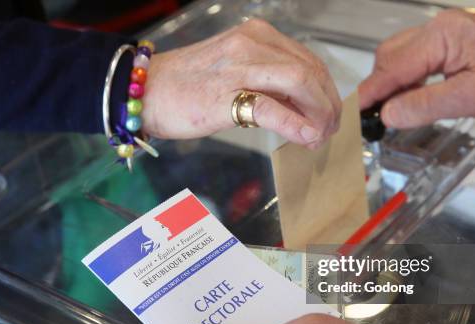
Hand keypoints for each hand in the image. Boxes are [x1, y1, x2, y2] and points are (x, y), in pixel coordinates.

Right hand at [142, 19, 340, 148]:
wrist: (146, 90)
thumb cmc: (188, 85)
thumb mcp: (236, 73)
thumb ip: (268, 85)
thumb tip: (301, 110)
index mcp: (256, 36)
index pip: (308, 60)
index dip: (326, 90)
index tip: (328, 113)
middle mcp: (252, 44)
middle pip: (310, 71)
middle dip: (328, 104)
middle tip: (329, 128)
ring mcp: (239, 66)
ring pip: (299, 83)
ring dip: (319, 113)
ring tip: (320, 135)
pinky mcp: (226, 94)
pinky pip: (272, 108)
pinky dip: (296, 124)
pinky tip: (306, 137)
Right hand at [359, 9, 474, 128]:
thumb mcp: (472, 98)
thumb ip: (425, 105)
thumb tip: (389, 114)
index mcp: (443, 36)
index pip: (394, 67)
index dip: (371, 91)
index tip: (354, 111)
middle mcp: (440, 27)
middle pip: (390, 55)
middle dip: (379, 86)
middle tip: (374, 115)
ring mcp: (445, 31)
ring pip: (400, 54)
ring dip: (393, 82)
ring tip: (394, 109)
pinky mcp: (451, 39)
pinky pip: (416, 55)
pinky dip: (408, 77)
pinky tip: (412, 94)